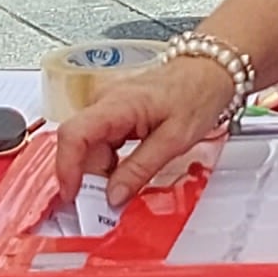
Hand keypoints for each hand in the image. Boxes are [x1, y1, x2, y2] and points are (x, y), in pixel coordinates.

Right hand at [55, 59, 242, 202]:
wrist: (211, 70)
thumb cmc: (198, 95)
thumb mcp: (174, 141)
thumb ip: (140, 169)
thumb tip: (113, 196)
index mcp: (117, 104)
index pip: (73, 135)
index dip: (66, 169)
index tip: (71, 196)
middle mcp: (104, 101)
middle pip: (78, 145)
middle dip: (87, 178)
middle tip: (104, 206)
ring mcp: (107, 106)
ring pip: (88, 147)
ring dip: (99, 173)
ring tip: (124, 188)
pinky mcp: (113, 113)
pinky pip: (100, 143)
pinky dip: (108, 163)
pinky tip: (124, 174)